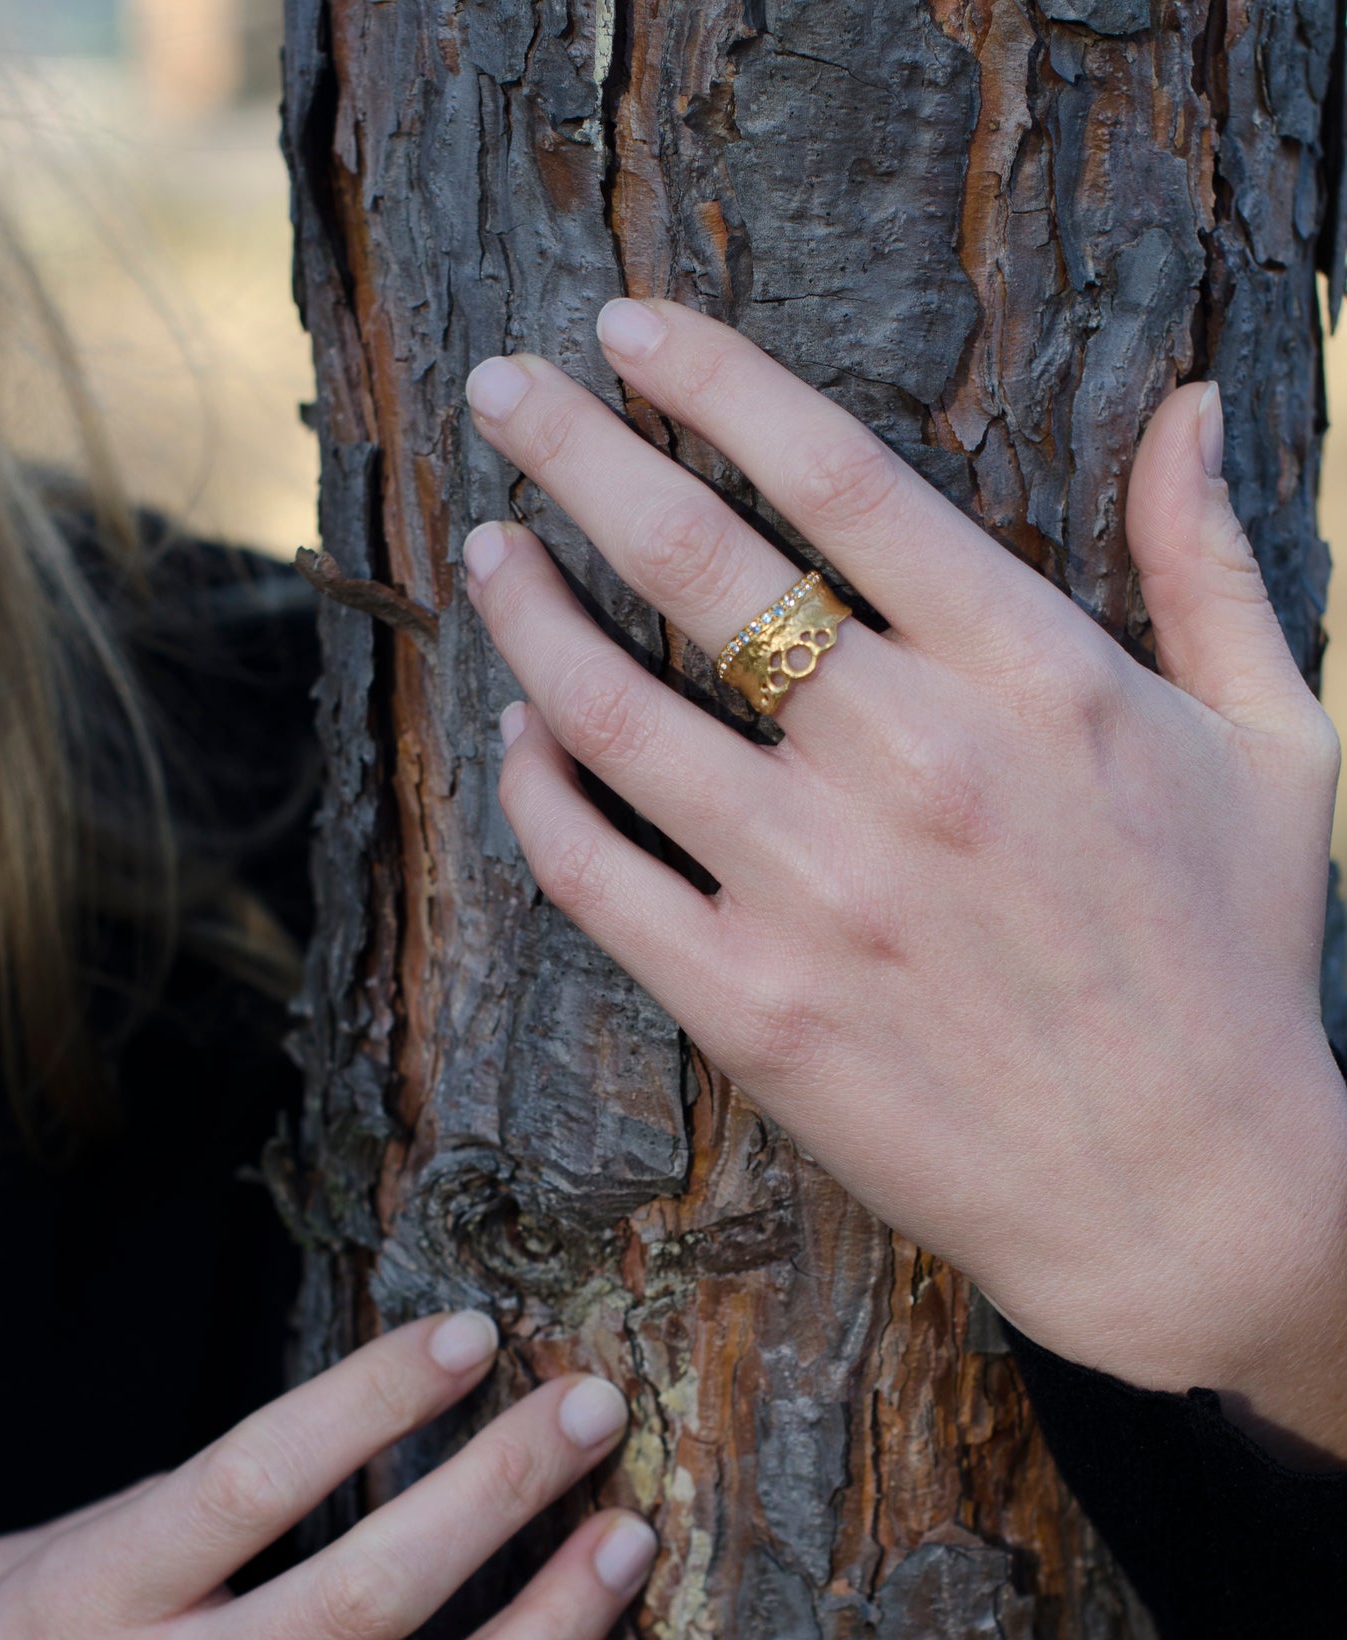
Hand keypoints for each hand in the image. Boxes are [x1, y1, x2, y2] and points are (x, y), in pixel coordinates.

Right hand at [0, 1314, 652, 1639]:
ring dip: (553, 1629)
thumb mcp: (4, 1586)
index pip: (254, 1478)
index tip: (469, 1337)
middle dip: (504, 1481)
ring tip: (625, 1543)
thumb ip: (136, 1514)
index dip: (370, 1397)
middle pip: (373, 1590)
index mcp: (96, 1610)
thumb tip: (291, 1453)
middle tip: (591, 1407)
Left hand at [462, 298, 1346, 1458]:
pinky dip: (536, 796)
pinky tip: (520, 743)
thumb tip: (1185, 405)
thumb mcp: (1273, 744)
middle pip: (692, 560)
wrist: (1186, 1194)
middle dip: (573, 452)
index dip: (709, 382)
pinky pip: (595, 875)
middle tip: (501, 391)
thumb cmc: (1234, 964)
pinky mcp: (756, 1010)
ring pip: (611, 713)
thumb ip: (1208, 566)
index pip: (834, 477)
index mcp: (1033, 675)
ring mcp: (820, 892)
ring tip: (485, 556)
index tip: (625, 331)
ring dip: (526, 614)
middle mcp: (912, 762)